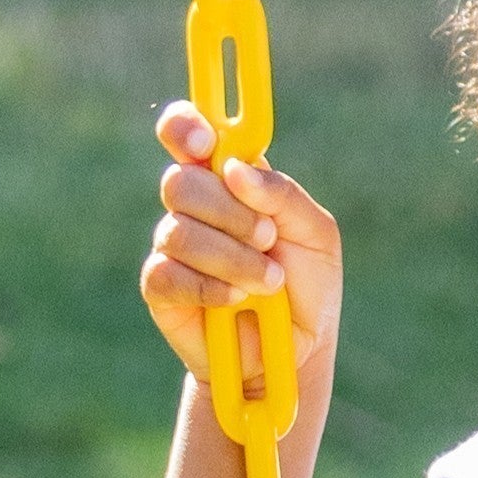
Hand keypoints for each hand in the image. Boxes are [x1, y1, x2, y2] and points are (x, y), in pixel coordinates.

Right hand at [142, 101, 344, 386]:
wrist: (295, 351)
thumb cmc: (308, 286)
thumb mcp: (317, 236)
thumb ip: (283, 195)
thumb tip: (237, 170)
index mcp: (229, 179)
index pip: (188, 133)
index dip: (185, 127)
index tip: (206, 142)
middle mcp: (196, 206)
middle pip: (180, 182)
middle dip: (229, 212)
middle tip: (267, 237)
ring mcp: (173, 246)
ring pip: (178, 231)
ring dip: (232, 257)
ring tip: (268, 282)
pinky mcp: (160, 288)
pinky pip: (168, 273)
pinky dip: (210, 286)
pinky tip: (234, 299)